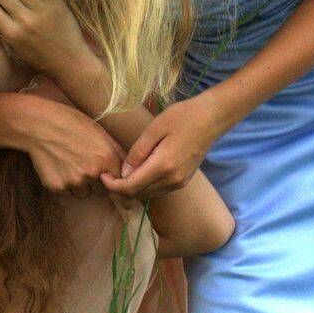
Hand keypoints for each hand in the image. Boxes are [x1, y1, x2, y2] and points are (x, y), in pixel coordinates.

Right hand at [21, 97, 125, 198]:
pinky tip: (58, 167)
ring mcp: (74, 182)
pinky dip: (63, 184)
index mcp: (107, 158)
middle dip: (95, 183)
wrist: (39, 124)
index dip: (108, 175)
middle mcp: (92, 173)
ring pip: (83, 194)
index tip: (100, 169)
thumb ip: (115, 152)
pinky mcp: (57, 187)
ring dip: (79, 185)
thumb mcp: (98, 131)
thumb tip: (128, 168)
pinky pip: (66, 193)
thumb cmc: (70, 123)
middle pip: (101, 192)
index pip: (117, 181)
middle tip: (82, 165)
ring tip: (69, 164)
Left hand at [102, 95, 225, 199]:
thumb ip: (138, 152)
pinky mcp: (183, 181)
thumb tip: (124, 173)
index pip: (131, 187)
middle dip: (119, 189)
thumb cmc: (182, 117)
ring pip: (148, 195)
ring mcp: (179, 183)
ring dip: (132, 189)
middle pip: (138, 195)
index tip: (102, 175)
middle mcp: (172, 180)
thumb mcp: (154, 129)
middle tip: (108, 174)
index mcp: (163, 166)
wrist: (211, 118)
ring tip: (121, 173)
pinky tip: (138, 172)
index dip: (113, 186)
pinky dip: (145, 186)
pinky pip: (158, 190)